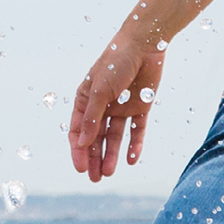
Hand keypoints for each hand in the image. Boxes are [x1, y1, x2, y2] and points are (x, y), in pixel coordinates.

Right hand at [68, 32, 167, 182]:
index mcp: (86, 99)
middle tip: (94, 179)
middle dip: (93, 158)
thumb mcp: (100, 90)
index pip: (79, 130)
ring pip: (115, 138)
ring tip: (110, 173)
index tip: (80, 168)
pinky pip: (136, 131)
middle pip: (96, 138)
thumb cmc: (116, 62)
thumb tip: (81, 144)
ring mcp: (121, 108)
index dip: (78, 150)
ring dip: (112, 155)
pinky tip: (132, 160)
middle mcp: (102, 106)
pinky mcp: (140, 108)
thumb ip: (92, 117)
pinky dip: (134, 145)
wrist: (145, 44)